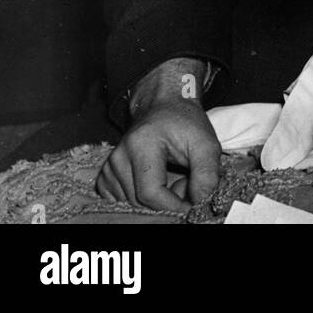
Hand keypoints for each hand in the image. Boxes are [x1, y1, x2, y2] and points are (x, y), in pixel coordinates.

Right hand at [96, 60, 220, 211]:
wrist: (166, 107)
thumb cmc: (186, 125)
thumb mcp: (206, 143)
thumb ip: (207, 173)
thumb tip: (198, 202)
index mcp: (140, 144)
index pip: (150, 193)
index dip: (173, 205)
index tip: (192, 202)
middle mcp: (118, 156)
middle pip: (139, 201)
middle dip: (166, 200)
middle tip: (184, 180)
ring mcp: (108, 166)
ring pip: (131, 203)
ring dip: (154, 200)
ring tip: (171, 176)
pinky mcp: (105, 175)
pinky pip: (121, 201)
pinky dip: (139, 198)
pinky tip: (154, 181)